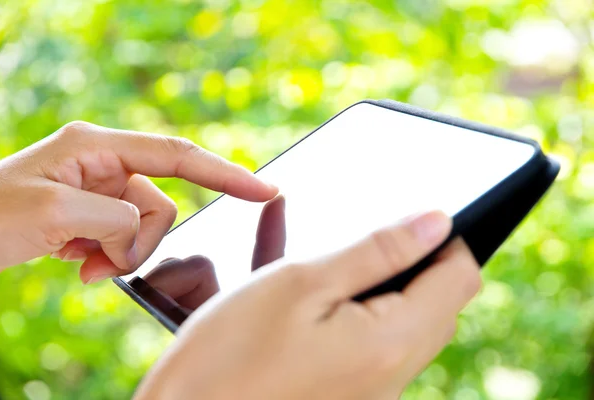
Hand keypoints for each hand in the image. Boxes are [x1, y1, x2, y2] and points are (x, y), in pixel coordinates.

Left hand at [0, 121, 276, 282]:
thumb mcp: (55, 213)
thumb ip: (118, 216)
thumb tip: (142, 230)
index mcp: (97, 146)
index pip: (177, 155)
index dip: (225, 173)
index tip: (265, 189)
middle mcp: (104, 163)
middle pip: (161, 204)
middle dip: (139, 241)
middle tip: (99, 261)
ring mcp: (99, 189)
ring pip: (144, 227)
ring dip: (120, 255)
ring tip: (80, 264)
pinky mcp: (93, 213)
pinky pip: (124, 239)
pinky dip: (108, 258)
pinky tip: (76, 263)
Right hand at [135, 211, 480, 399]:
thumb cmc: (230, 354)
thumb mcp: (303, 282)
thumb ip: (378, 251)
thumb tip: (436, 222)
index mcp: (390, 343)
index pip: (460, 278)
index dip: (443, 238)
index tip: (409, 218)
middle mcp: (392, 375)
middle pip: (436, 303)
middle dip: (411, 261)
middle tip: (362, 238)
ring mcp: (371, 390)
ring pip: (403, 320)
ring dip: (376, 282)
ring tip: (324, 260)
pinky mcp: (348, 393)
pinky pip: (371, 341)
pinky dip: (352, 308)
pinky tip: (308, 290)